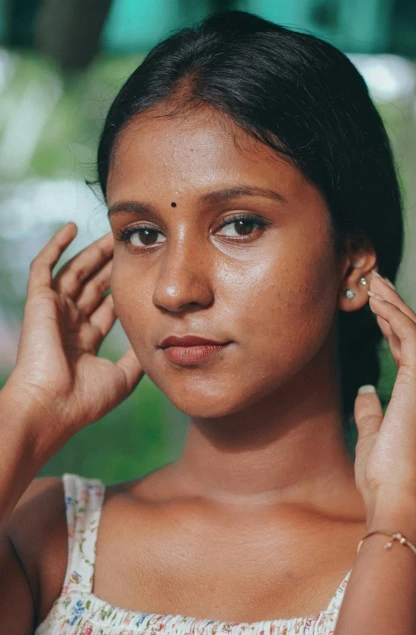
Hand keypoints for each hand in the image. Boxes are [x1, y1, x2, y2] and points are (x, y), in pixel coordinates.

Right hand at [5, 222, 143, 440]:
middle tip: (129, 245)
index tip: (143, 273)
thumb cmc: (84, 400)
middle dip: (110, 266)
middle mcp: (69, 324)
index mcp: (85, 342)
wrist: (52, 407)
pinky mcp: (39, 302)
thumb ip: (137, 356)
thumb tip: (157, 337)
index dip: (122, 289)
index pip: (106, 307)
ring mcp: (53, 312)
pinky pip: (44, 266)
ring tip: (110, 233)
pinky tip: (72, 227)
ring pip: (75, 272)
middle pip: (93, 286)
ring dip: (92, 253)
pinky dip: (56, 245)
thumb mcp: (123, 377)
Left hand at [353, 270, 415, 521]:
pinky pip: (411, 341)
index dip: (392, 324)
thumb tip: (365, 390)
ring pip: (415, 332)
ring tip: (375, 282)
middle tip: (376, 280)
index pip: (407, 351)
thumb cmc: (381, 473)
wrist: (393, 495)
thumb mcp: (371, 434)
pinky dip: (396, 318)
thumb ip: (370, 411)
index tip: (375, 304)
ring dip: (395, 304)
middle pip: (415, 335)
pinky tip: (379, 303)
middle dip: (396, 305)